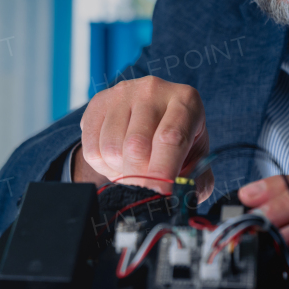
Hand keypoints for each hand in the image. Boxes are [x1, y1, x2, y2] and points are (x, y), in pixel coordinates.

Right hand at [74, 76, 214, 200]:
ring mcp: (123, 92)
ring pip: (111, 149)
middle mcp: (153, 90)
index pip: (171, 138)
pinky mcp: (99, 102)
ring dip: (120, 170)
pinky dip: (103, 165)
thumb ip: (197, 181)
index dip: (163, 170)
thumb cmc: (178, 141)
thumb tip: (182, 198)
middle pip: (136, 146)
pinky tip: (117, 158)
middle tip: (145, 186)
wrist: (152, 116)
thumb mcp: (197, 158)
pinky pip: (91, 148)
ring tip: (133, 166)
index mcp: (186, 101)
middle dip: (138, 177)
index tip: (159, 194)